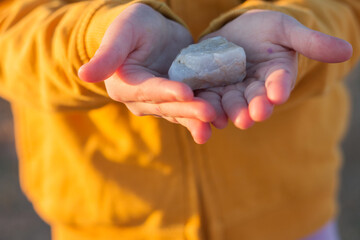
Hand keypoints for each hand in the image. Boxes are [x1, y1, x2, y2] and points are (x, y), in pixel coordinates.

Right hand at [78, 3, 216, 143]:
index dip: (166, 92)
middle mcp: (142, 99)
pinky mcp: (178, 100)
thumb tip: (84, 74)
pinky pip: (192, 108)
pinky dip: (205, 114)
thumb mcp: (122, 33)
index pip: (147, 90)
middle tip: (210, 113)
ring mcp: (162, 102)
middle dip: (189, 110)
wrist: (152, 31)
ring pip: (181, 112)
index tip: (185, 92)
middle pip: (167, 106)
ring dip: (199, 118)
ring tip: (218, 122)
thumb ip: (107, 54)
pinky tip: (222, 118)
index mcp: (125, 85)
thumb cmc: (133, 27)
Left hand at [199, 10, 352, 128]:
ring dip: (229, 112)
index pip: (278, 83)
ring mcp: (231, 90)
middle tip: (253, 115)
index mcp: (274, 76)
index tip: (277, 94)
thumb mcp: (285, 30)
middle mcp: (254, 89)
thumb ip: (310, 42)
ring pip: (230, 104)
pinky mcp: (210, 89)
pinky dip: (206, 107)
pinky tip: (203, 115)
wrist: (234, 32)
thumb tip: (347, 50)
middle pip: (254, 100)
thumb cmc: (263, 29)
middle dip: (254, 108)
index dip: (278, 88)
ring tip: (225, 118)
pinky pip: (208, 99)